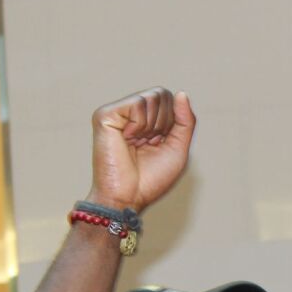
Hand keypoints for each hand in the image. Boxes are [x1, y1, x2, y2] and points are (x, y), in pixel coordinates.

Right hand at [87, 87, 195, 212]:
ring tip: (136, 144)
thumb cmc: (150, 181)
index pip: (170, 100)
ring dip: (152, 126)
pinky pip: (137, 103)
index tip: (158, 145)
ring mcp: (117, 114)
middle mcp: (131, 115)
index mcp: (147, 121)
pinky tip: (127, 140)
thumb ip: (185, 121)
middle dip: (164, 123)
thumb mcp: (178, 149)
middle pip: (162, 94)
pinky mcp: (105, 115)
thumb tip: (181, 93)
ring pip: (152, 97)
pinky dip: (139, 125)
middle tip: (146, 145)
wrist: (126, 198)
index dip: (173, 123)